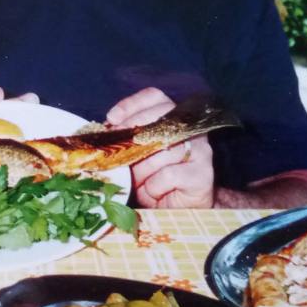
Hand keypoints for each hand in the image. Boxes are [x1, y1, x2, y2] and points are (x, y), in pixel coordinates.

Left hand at [106, 87, 213, 208]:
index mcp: (172, 119)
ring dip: (141, 169)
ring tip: (136, 182)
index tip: (111, 119)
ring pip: (162, 151)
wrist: (178, 209)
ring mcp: (200, 150)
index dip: (132, 104)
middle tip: (117, 152)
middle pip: (160, 117)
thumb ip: (125, 141)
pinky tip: (153, 193)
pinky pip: (168, 174)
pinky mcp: (202, 174)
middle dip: (133, 134)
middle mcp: (189, 129)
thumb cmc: (154, 180)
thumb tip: (104, 132)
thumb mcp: (136, 157)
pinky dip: (154, 186)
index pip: (155, 97)